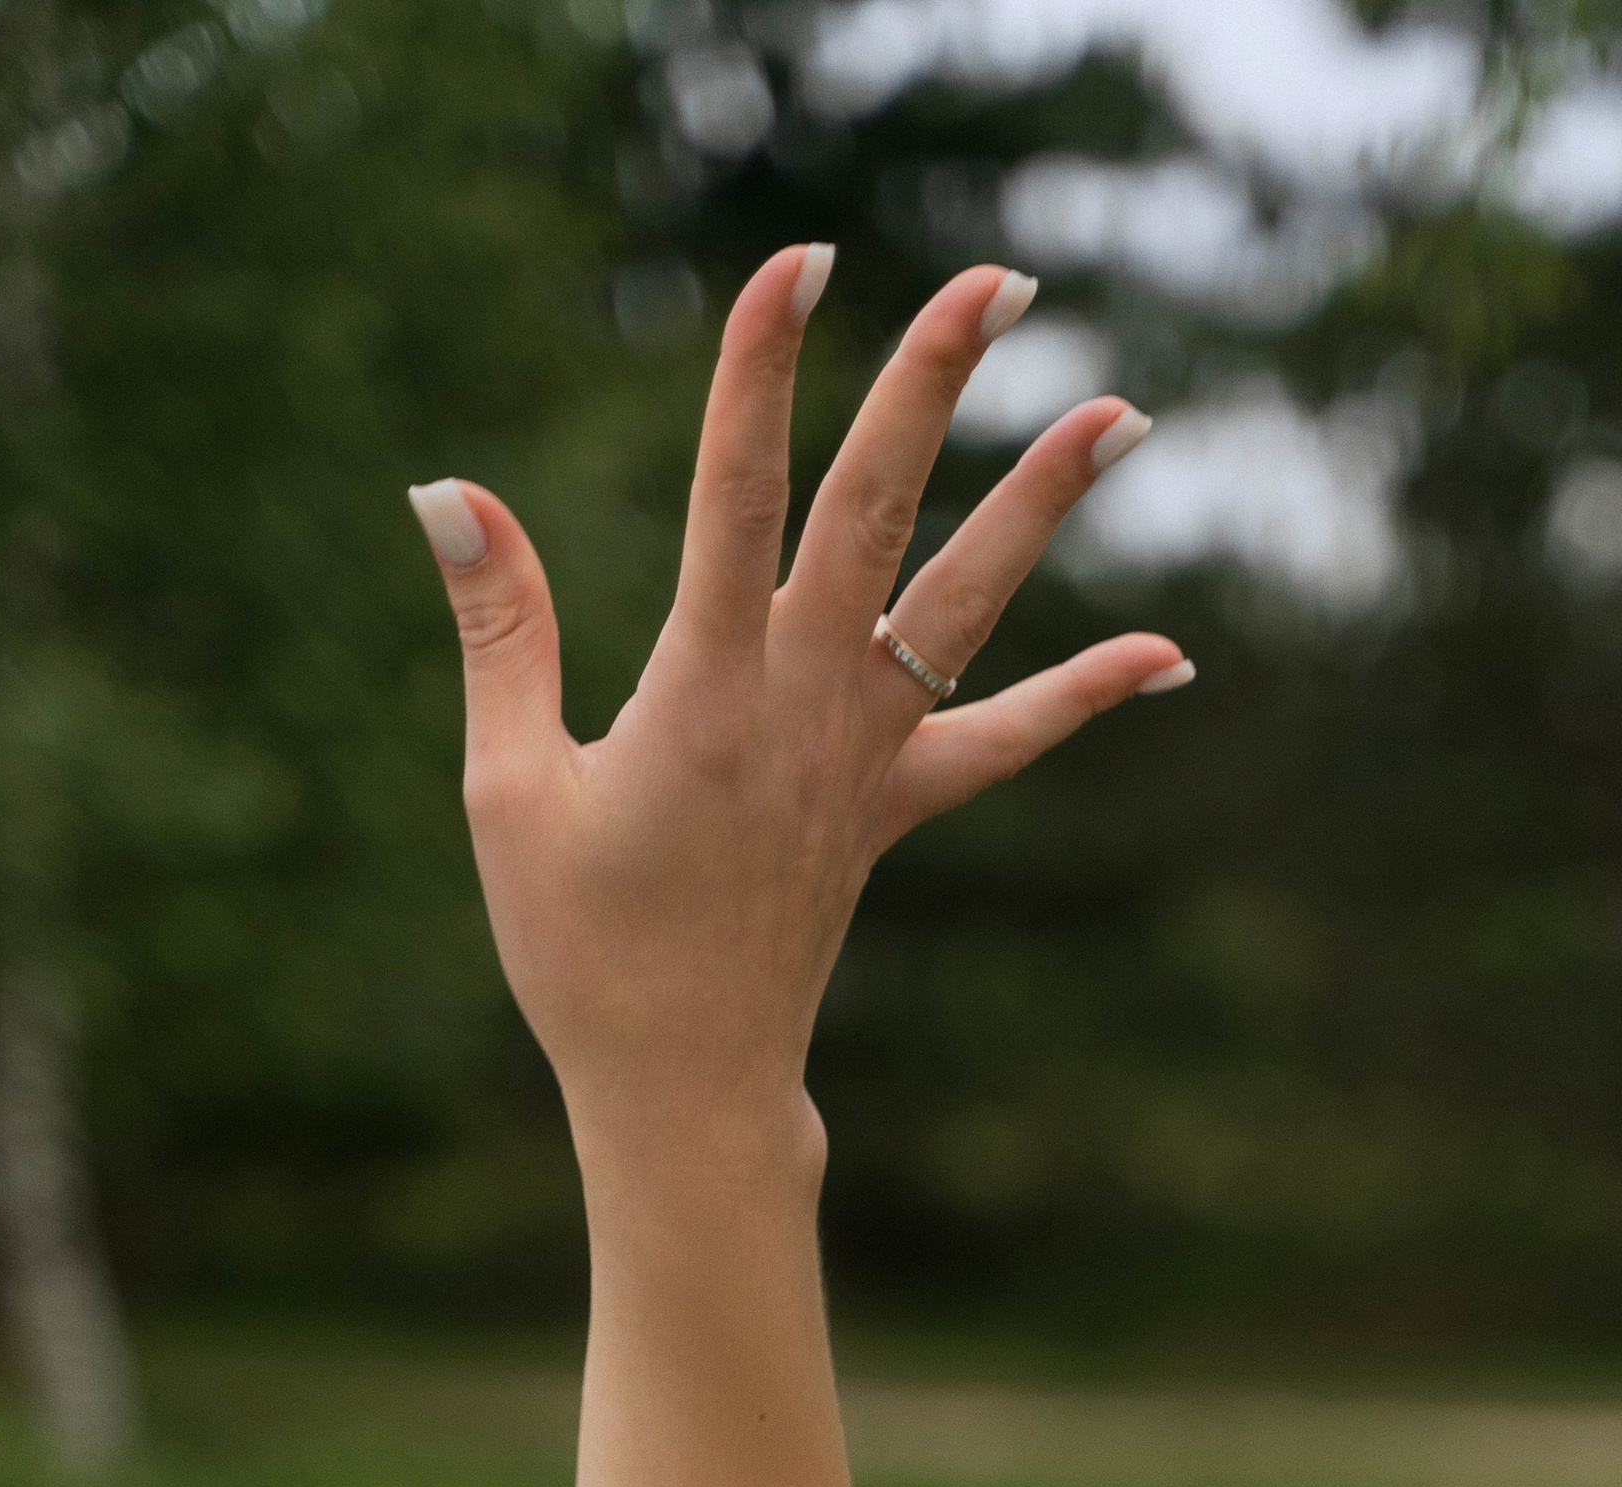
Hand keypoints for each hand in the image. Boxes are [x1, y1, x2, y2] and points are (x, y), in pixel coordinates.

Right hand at [409, 248, 1189, 1150]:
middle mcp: (803, 711)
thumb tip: (448, 489)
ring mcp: (865, 759)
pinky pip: (1003, 741)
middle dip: (934, 389)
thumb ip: (501, 630)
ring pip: (966, 607)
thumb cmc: (580, 950)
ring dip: (1043, 503)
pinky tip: (1173, 656)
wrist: (686, 1087)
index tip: (798, 263)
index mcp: (702, 698)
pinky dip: (1087, 697)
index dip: (763, 373)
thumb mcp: (506, 789)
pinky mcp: (895, 808)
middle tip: (999, 281)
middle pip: (880, 517)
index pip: (736, 497)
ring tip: (1123, 411)